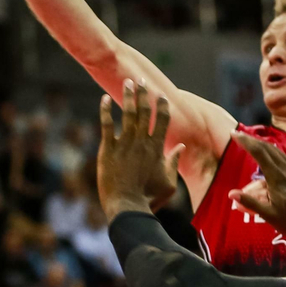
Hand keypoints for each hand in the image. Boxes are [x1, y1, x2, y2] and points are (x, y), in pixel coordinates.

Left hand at [97, 80, 184, 216]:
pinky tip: (103, 98)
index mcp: (157, 148)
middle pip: (144, 111)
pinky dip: (105, 110)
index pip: (162, 120)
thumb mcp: (169, 183)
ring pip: (128, 114)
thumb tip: (182, 147)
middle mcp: (142, 142)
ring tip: (128, 82)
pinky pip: (106, 125)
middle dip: (144, 93)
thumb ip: (174, 162)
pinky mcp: (108, 149)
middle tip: (142, 80)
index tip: (161, 95)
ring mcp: (125, 144)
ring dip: (128, 96)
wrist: (128, 206)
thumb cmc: (150, 198)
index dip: (162, 105)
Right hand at [228, 132, 285, 238]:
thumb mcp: (269, 215)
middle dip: (251, 140)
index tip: (234, 134)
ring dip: (262, 145)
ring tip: (251, 143)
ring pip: (277, 152)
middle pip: (267, 148)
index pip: (259, 152)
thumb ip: (250, 203)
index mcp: (277, 177)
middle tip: (238, 135)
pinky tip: (270, 157)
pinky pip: (285, 159)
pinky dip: (273, 154)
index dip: (245, 141)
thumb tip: (231, 194)